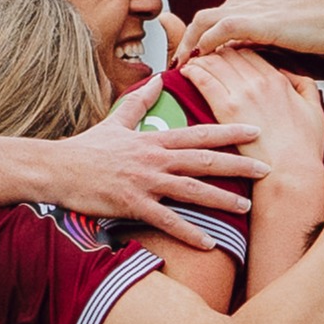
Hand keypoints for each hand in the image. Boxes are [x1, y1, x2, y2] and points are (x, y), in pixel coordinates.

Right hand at [31, 79, 266, 223]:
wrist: (56, 169)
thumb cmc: (86, 149)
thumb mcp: (115, 121)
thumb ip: (139, 102)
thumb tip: (157, 80)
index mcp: (154, 140)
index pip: (199, 133)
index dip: (229, 131)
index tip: (256, 130)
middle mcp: (154, 159)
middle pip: (204, 160)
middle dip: (238, 164)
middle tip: (267, 169)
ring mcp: (144, 181)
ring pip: (191, 190)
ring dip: (221, 199)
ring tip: (247, 207)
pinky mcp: (132, 204)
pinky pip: (167, 220)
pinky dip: (189, 233)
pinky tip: (209, 244)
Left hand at [176, 49, 323, 216]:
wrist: (293, 172)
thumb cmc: (304, 148)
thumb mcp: (315, 109)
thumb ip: (304, 85)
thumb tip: (289, 73)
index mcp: (278, 80)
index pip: (250, 52)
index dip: (235, 50)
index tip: (226, 54)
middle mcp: (259, 82)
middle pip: (230, 53)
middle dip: (215, 52)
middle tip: (204, 55)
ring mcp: (243, 94)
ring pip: (215, 62)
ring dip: (201, 59)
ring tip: (192, 61)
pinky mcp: (227, 109)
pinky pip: (204, 79)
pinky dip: (193, 71)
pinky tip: (186, 71)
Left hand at [178, 0, 323, 62]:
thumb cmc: (322, 30)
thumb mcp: (283, 29)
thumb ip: (261, 35)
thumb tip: (244, 51)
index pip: (214, 16)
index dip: (198, 37)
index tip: (190, 58)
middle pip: (202, 17)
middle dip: (185, 40)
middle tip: (177, 63)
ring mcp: (251, 8)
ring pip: (204, 21)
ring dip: (188, 43)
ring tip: (181, 65)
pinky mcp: (257, 21)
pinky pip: (219, 29)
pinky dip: (205, 43)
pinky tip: (198, 60)